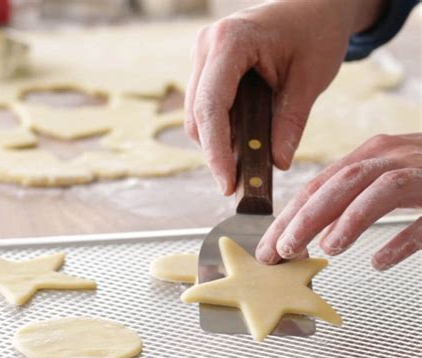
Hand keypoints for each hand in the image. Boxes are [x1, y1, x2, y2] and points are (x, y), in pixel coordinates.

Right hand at [185, 0, 384, 194]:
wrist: (315, 4)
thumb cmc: (316, 31)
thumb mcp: (310, 79)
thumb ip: (291, 123)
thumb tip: (277, 164)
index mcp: (230, 42)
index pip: (211, 107)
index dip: (216, 152)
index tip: (227, 185)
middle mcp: (207, 47)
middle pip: (197, 116)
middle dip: (215, 153)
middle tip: (239, 183)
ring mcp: (203, 57)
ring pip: (197, 116)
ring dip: (217, 143)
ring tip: (247, 161)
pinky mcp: (208, 69)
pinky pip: (206, 109)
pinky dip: (221, 131)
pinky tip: (242, 141)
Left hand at [256, 134, 421, 270]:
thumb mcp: (385, 176)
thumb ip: (352, 196)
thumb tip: (314, 230)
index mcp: (372, 154)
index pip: (318, 184)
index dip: (289, 216)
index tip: (270, 245)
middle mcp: (394, 157)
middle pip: (339, 184)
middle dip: (305, 219)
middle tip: (282, 252)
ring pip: (378, 190)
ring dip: (348, 221)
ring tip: (326, 250)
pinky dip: (404, 239)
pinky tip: (381, 261)